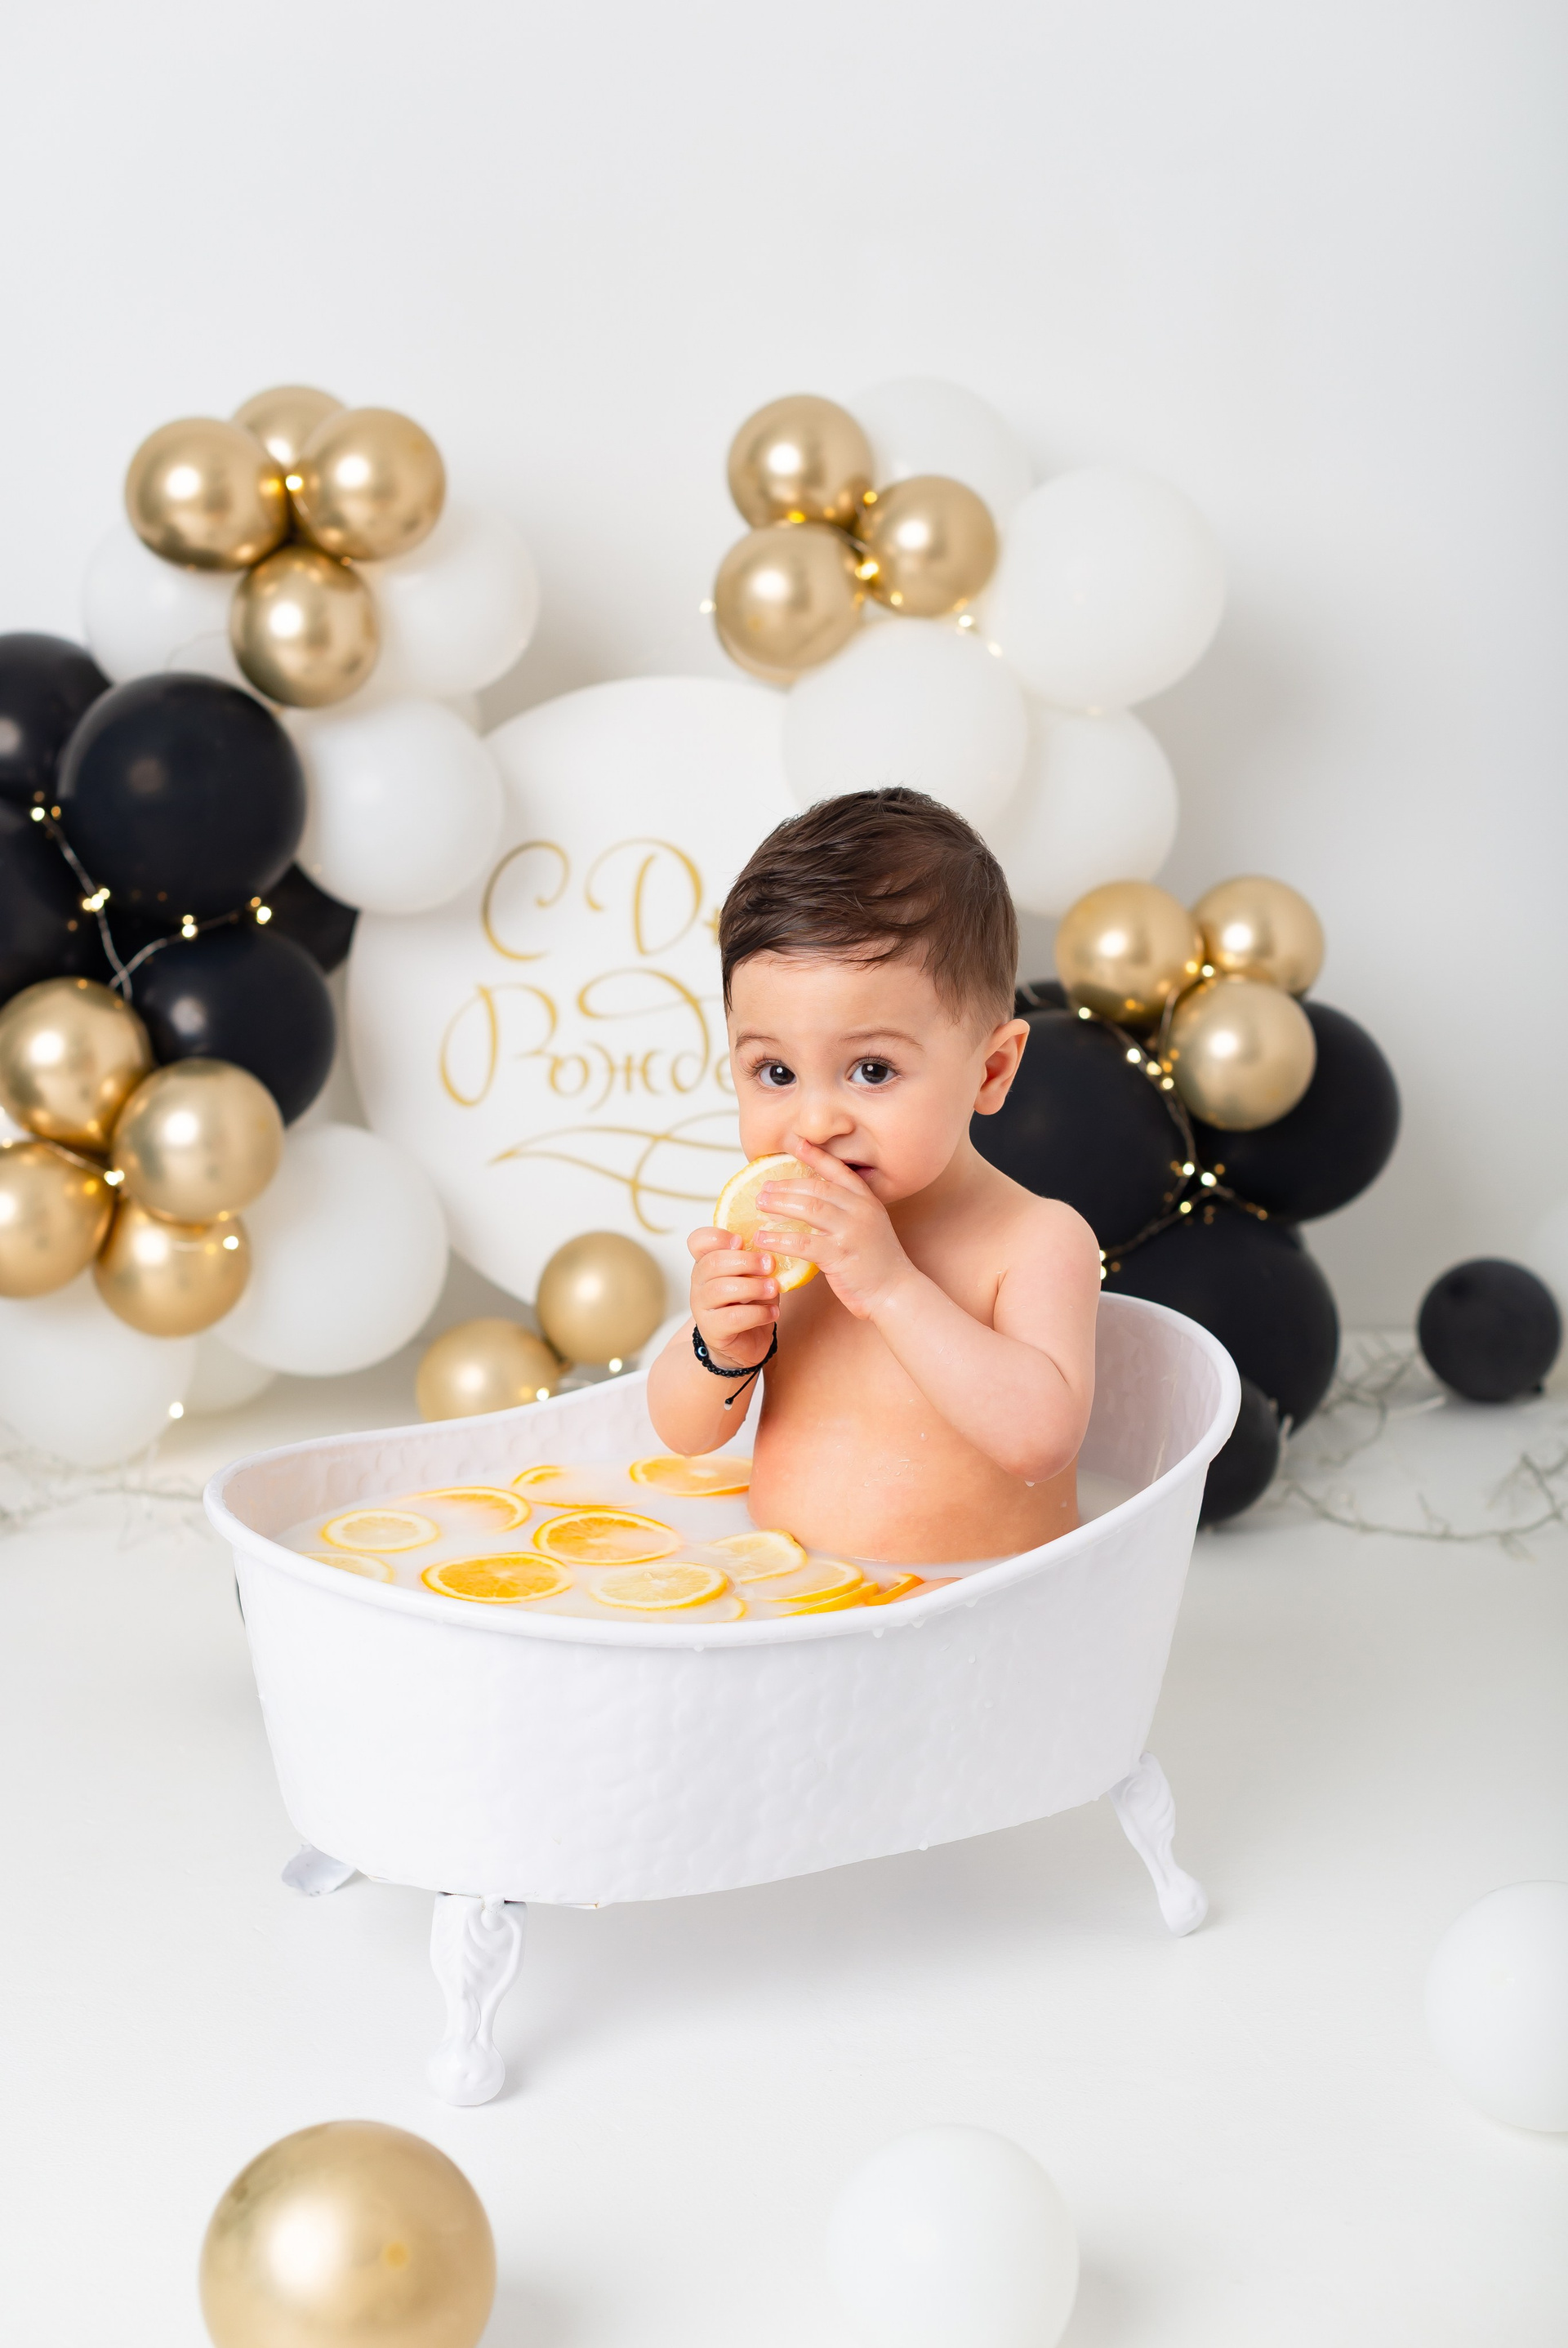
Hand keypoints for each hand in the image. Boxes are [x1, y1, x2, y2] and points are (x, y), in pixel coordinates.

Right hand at [688, 1226, 777, 1368]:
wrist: (746, 1342)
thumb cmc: (751, 1302)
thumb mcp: (755, 1276)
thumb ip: (757, 1261)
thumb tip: (774, 1248)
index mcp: (708, 1263)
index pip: (698, 1241)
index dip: (717, 1237)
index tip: (742, 1240)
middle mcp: (699, 1282)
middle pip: (713, 1262)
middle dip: (746, 1261)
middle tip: (770, 1265)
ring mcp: (702, 1307)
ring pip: (721, 1289)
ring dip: (753, 1287)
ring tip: (773, 1289)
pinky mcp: (712, 1330)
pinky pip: (733, 1317)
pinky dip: (758, 1313)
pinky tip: (772, 1312)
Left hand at [755, 1137, 912, 1320]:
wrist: (895, 1291)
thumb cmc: (876, 1261)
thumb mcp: (868, 1226)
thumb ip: (846, 1211)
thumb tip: (811, 1201)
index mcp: (867, 1200)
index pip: (838, 1170)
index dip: (816, 1155)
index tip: (795, 1143)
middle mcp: (860, 1210)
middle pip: (816, 1188)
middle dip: (786, 1185)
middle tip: (764, 1187)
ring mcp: (851, 1231)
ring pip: (808, 1209)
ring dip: (780, 1204)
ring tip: (760, 1204)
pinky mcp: (840, 1255)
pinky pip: (802, 1242)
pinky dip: (779, 1239)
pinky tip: (763, 1238)